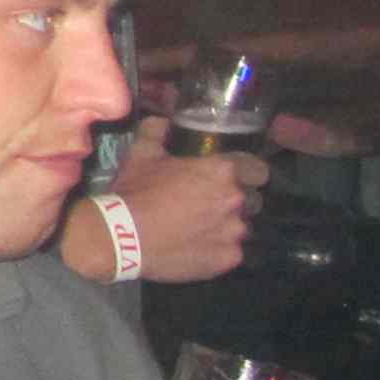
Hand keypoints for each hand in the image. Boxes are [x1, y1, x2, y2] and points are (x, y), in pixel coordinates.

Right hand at [107, 118, 263, 284]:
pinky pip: (231, 251)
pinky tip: (195, 246)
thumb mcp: (140, 154)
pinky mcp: (230, 258)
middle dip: (232, 200)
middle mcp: (236, 200)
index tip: (226, 177)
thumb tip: (164, 121)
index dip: (245, 171)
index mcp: (222, 171)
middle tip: (205, 203)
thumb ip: (157, 131)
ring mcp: (236, 232)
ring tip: (198, 228)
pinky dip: (217, 249)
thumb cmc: (136, 191)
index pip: (256, 169)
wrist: (123, 237)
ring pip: (240, 226)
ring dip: (225, 225)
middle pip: (249, 198)